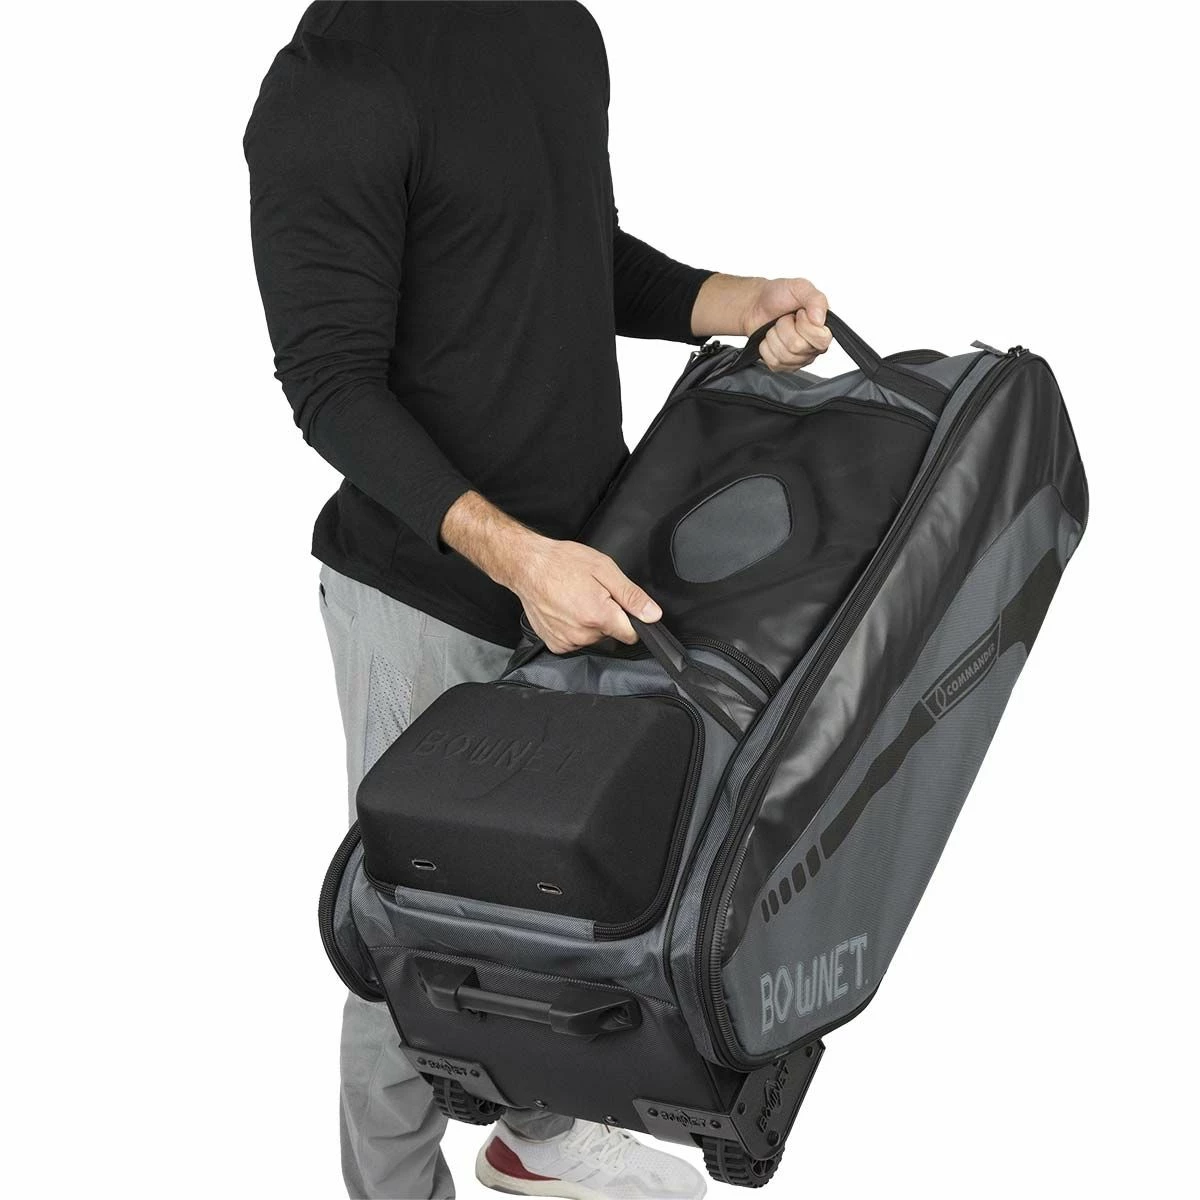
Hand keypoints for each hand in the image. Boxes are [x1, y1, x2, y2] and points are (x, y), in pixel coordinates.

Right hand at [439, 491, 660, 653]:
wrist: (526, 566)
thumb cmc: (563, 562)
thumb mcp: (604, 569)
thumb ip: (631, 596)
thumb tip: (653, 615)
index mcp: (599, 616)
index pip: (631, 634)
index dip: (630, 619)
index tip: (619, 605)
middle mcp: (583, 635)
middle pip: (611, 634)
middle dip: (607, 616)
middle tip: (591, 593)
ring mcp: (567, 642)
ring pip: (593, 638)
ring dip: (589, 622)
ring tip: (575, 599)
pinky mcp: (555, 644)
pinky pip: (575, 641)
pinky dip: (573, 628)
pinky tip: (564, 610)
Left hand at [742, 277, 832, 370]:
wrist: (755, 304)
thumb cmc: (778, 296)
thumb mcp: (800, 287)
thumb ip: (816, 299)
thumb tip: (820, 320)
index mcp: (823, 330)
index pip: (821, 339)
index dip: (805, 324)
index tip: (799, 313)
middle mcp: (812, 347)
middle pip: (798, 347)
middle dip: (785, 328)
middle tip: (785, 319)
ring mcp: (797, 359)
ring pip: (784, 355)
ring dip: (774, 336)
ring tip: (776, 327)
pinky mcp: (781, 366)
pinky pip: (773, 361)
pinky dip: (766, 347)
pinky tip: (769, 338)